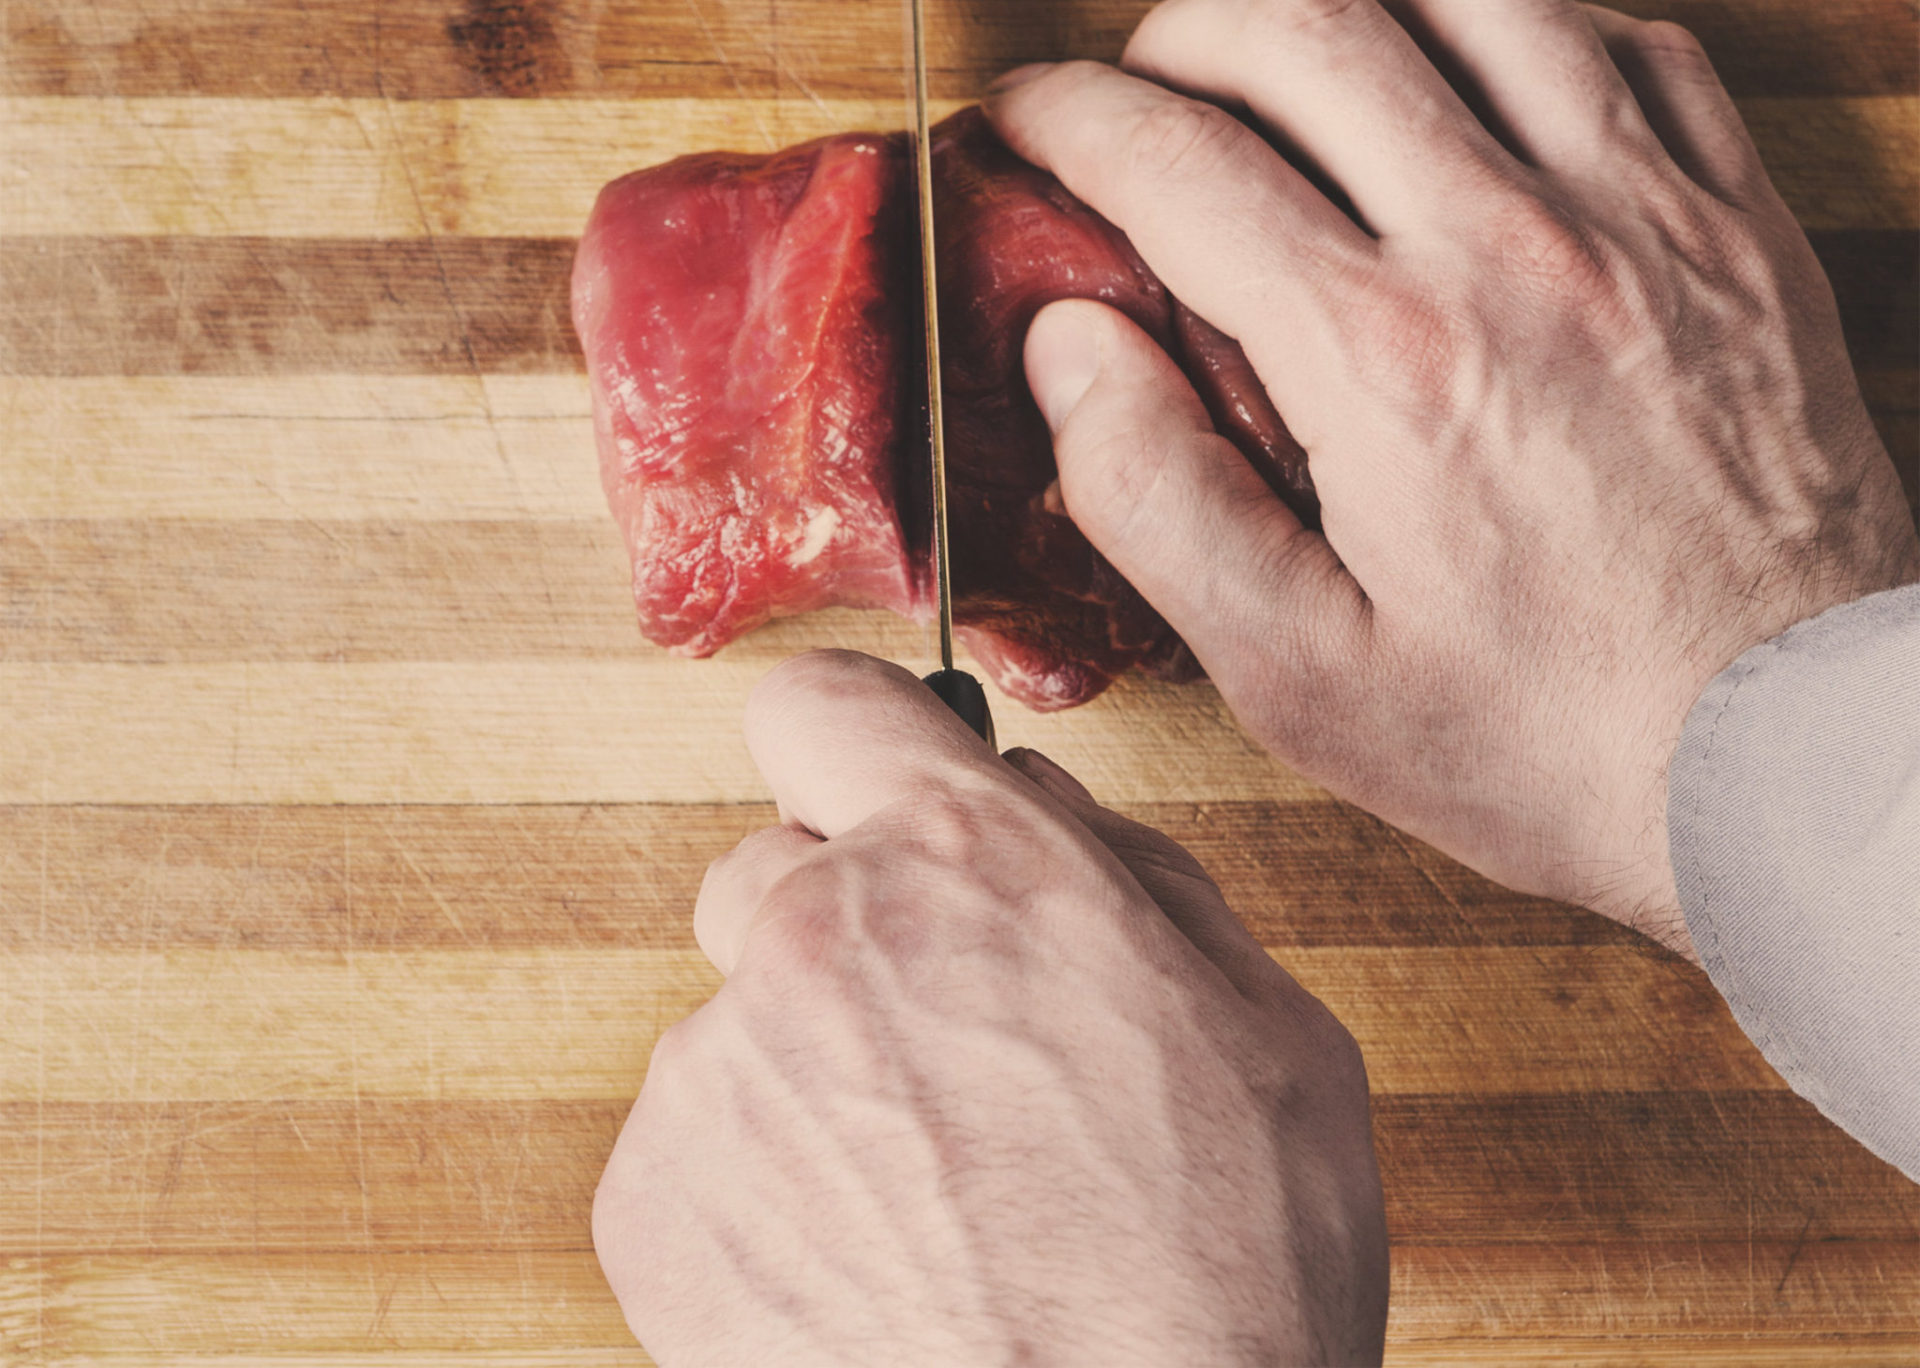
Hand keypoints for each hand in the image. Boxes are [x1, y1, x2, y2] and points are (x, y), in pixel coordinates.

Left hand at [593, 651, 1387, 1365]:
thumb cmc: (1218, 1288)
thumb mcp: (1272, 1037)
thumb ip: (1139, 879)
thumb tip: (1043, 804)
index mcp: (969, 866)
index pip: (825, 704)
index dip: (853, 740)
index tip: (867, 781)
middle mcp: (819, 936)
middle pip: (770, 867)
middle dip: (843, 930)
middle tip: (944, 1048)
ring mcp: (718, 1069)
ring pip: (738, 1017)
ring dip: (809, 1072)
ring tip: (924, 1196)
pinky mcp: (653, 1200)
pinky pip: (693, 1141)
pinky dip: (758, 1186)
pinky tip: (868, 1262)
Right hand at [986, 0, 1919, 958]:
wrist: (1785, 763)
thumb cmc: (1544, 739)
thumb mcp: (1300, 676)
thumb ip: (1155, 502)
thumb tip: (1069, 345)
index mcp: (1385, 358)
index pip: (1176, 160)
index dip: (1067, 118)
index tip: (1025, 122)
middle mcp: (1515, 247)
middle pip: (1306, 29)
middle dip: (1179, 32)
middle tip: (1137, 85)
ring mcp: (1646, 218)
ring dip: (1341, 4)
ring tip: (1281, 62)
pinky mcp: (1739, 227)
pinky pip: (1625, 40)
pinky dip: (1517, 24)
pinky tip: (1468, 80)